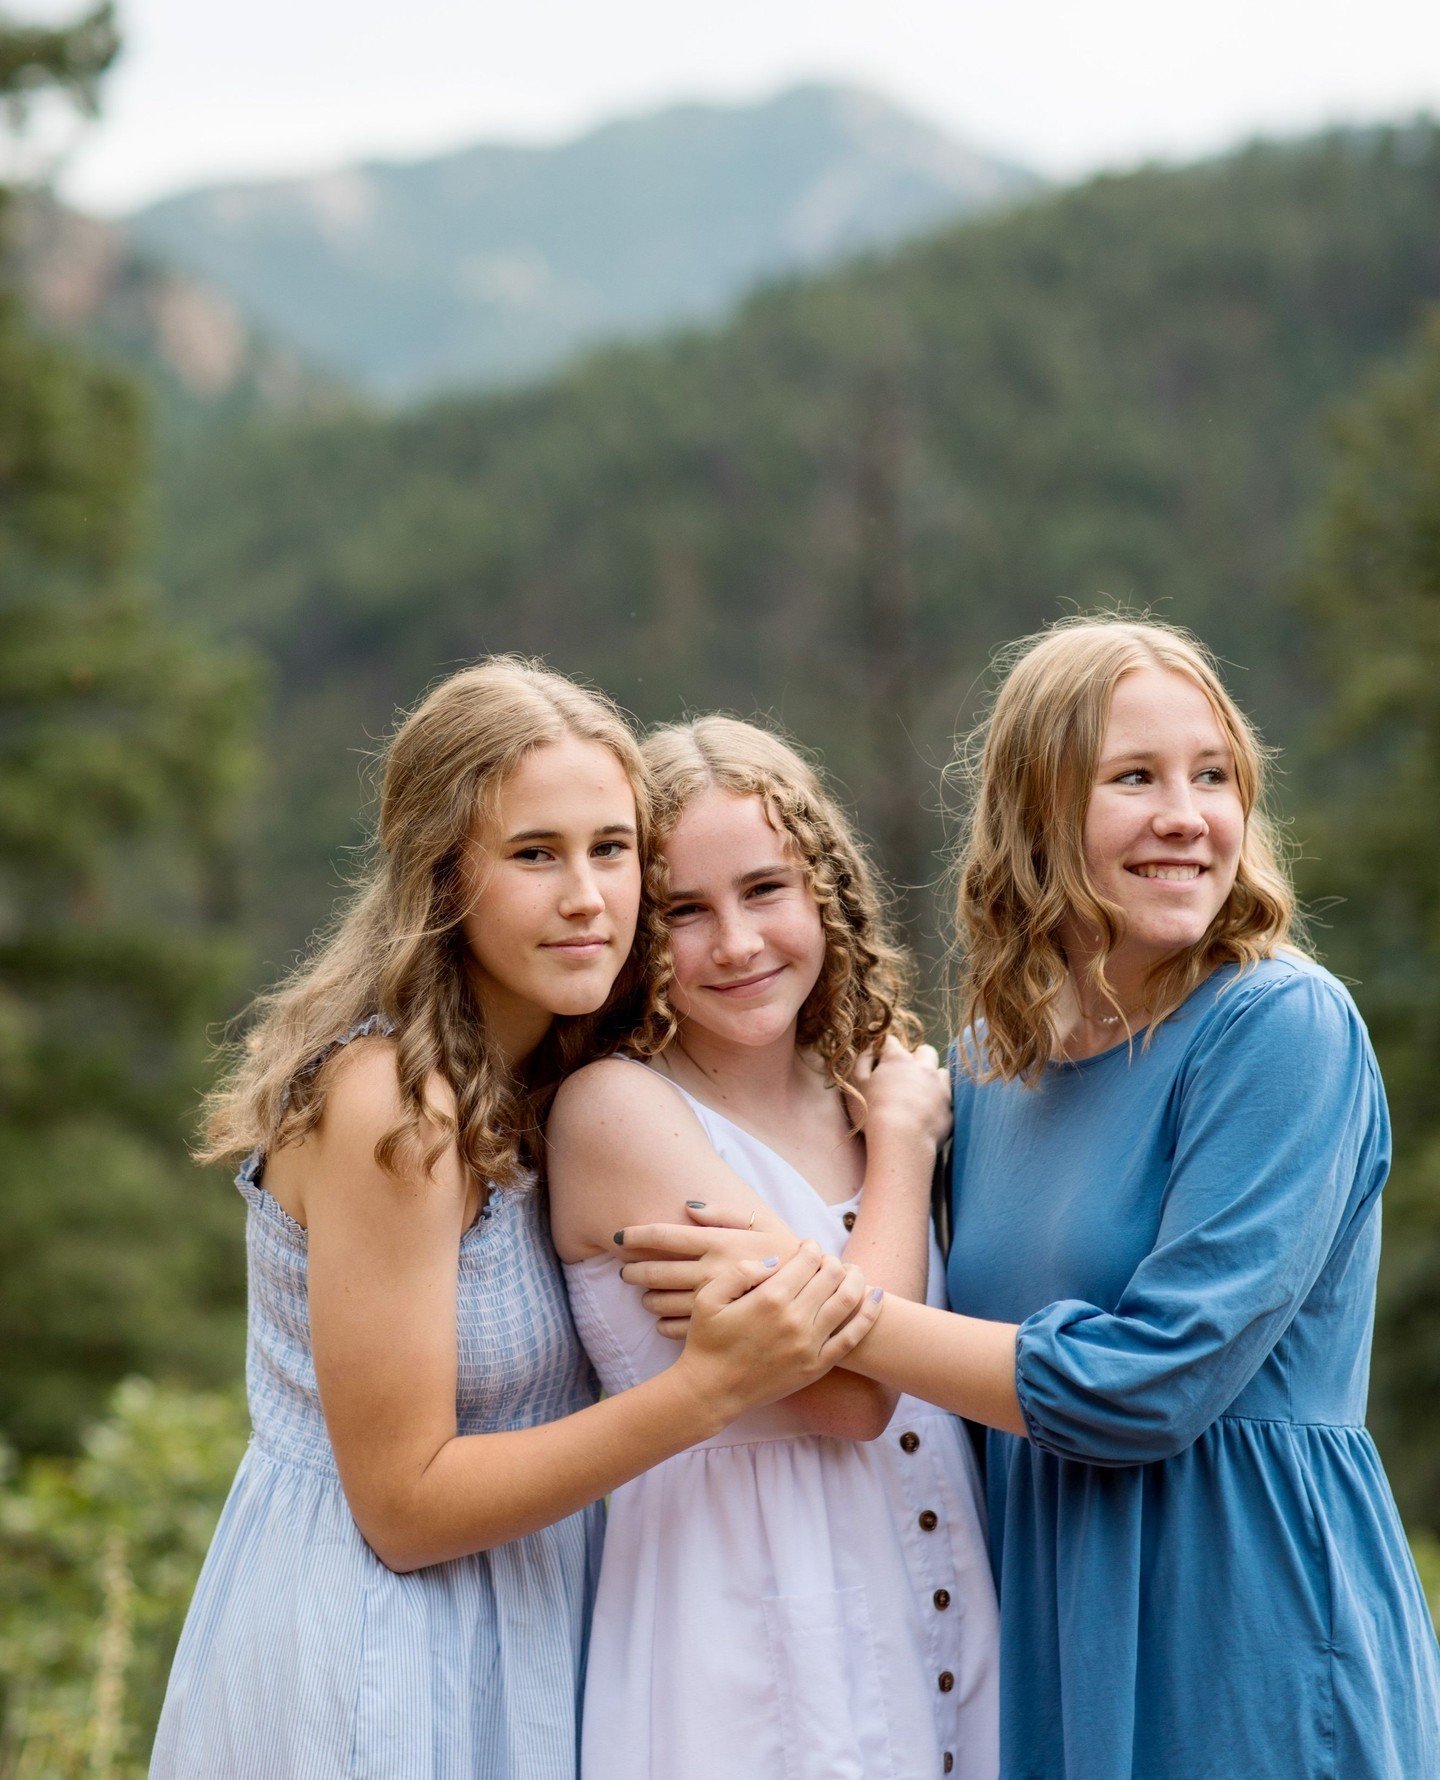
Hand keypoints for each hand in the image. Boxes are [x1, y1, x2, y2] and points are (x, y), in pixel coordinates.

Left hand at [619, 1204, 802, 1333]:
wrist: (818, 1300)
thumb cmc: (789, 1254)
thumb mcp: (764, 1223)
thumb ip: (726, 1213)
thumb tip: (689, 1207)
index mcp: (718, 1243)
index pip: (664, 1236)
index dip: (635, 1235)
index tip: (618, 1236)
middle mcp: (710, 1272)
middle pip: (655, 1270)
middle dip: (633, 1269)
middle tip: (624, 1271)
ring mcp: (712, 1302)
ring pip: (661, 1301)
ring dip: (647, 1297)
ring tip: (644, 1294)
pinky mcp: (716, 1327)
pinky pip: (675, 1327)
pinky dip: (663, 1324)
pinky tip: (661, 1320)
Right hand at [671, 1240, 881, 1420]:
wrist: (711, 1391)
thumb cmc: (707, 1341)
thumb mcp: (708, 1297)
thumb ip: (740, 1271)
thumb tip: (774, 1260)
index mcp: (770, 1298)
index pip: (807, 1259)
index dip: (810, 1247)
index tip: (806, 1246)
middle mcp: (795, 1319)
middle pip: (831, 1274)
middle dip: (831, 1260)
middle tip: (825, 1261)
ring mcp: (809, 1344)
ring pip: (847, 1299)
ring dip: (856, 1278)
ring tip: (853, 1270)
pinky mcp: (817, 1366)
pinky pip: (853, 1337)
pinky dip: (869, 1314)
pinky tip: (876, 1296)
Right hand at [853, 1034, 950, 1153]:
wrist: (903, 1141)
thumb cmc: (873, 1113)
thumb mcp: (857, 1084)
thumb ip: (862, 1061)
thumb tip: (869, 1049)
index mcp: (898, 1059)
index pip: (891, 1042)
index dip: (884, 1050)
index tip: (879, 1062)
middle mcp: (923, 1067)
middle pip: (924, 1051)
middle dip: (916, 1058)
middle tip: (904, 1076)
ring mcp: (940, 1086)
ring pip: (940, 1072)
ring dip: (931, 1078)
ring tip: (919, 1095)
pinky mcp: (950, 1106)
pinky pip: (948, 1096)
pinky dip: (940, 1099)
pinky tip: (929, 1111)